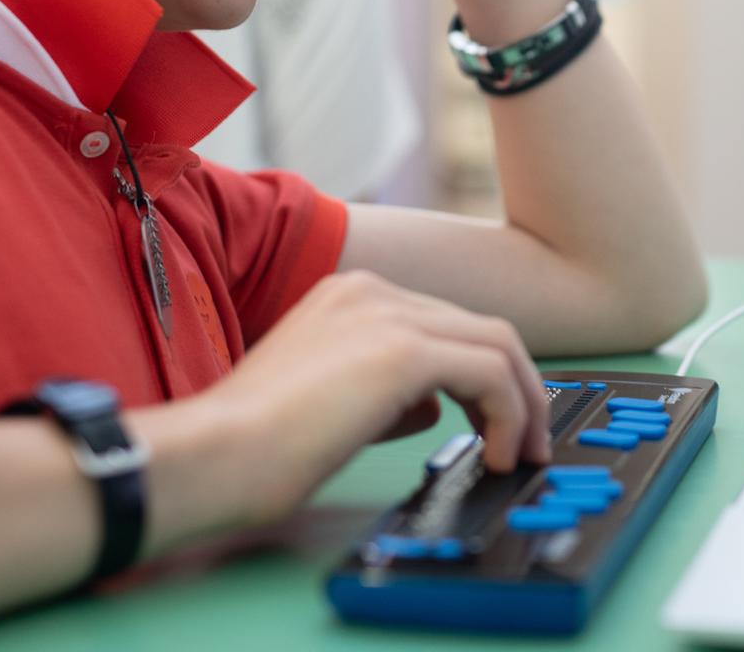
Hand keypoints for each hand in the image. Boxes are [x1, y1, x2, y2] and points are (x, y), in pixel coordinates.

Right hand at [204, 270, 552, 522]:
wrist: (216, 453)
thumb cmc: (254, 446)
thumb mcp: (333, 403)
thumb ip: (385, 395)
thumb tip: (433, 409)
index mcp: (348, 295)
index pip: (442, 323)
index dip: (482, 375)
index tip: (498, 423)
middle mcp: (371, 289)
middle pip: (480, 327)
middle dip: (517, 387)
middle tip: (526, 440)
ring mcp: (387, 311)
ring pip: (496, 343)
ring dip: (523, 401)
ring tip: (520, 453)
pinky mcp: (403, 348)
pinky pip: (490, 372)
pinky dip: (510, 413)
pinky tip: (497, 454)